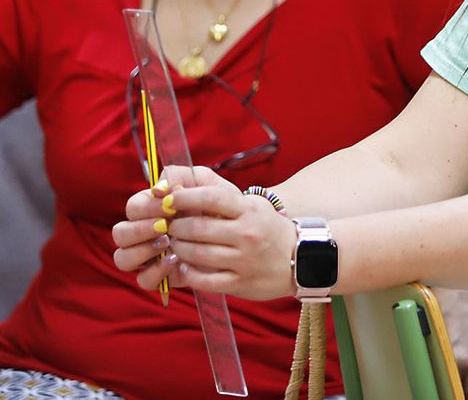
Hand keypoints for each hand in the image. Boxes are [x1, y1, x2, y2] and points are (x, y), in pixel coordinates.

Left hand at [112, 165, 297, 299]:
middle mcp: (247, 233)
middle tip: (167, 225)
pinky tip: (183, 266)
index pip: (212, 198)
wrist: (300, 258)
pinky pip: (205, 280)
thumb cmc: (266, 227)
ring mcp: (244, 260)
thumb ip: (218, 194)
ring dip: (178, 248)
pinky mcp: (240, 282)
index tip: (168, 199)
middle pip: (199, 228)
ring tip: (174, 244)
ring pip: (198, 254)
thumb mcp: (250, 204)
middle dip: (176, 226)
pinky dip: (189, 273)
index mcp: (248, 210)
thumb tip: (180, 184)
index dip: (185, 197)